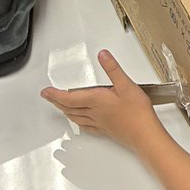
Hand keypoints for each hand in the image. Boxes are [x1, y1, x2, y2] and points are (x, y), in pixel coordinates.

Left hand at [41, 50, 158, 149]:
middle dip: (56, 102)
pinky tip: (81, 123)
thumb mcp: (126, 84)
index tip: (45, 91)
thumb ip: (113, 69)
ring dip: (65, 111)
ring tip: (60, 107)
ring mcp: (99, 123)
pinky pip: (86, 126)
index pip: (69, 97)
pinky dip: (79, 122)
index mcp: (96, 100)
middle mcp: (94, 113)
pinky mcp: (106, 130)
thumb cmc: (136, 112)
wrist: (144, 134)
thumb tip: (102, 55)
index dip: (55, 94)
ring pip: (76, 117)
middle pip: (69, 108)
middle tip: (48, 97)